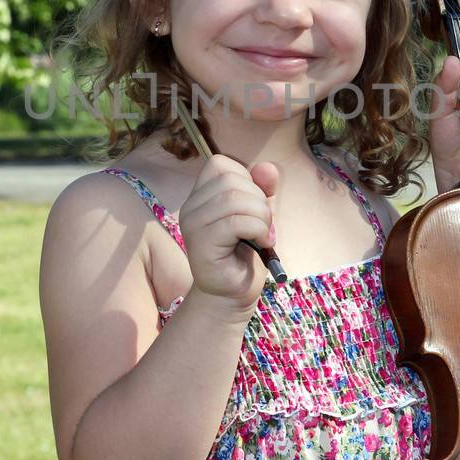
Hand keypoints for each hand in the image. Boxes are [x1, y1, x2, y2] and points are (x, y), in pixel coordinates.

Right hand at [177, 153, 278, 317]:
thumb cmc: (244, 255)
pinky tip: (262, 243)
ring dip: (261, 217)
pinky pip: (236, 222)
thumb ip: (262, 190)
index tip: (255, 206)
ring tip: (264, 236)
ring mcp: (192, 224)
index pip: (220, 164)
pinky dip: (259, 230)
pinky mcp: (201, 243)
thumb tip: (268, 168)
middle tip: (265, 226)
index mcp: (200, 196)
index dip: (247, 179)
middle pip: (230, 179)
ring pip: (234, 199)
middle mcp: (191, 206)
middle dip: (259, 200)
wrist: (232, 295)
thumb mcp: (258, 214)